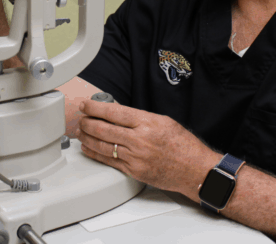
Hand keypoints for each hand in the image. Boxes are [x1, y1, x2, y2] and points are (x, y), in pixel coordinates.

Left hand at [77, 100, 220, 197]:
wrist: (195, 169)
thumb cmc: (184, 145)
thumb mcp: (163, 121)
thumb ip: (140, 118)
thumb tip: (119, 113)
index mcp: (147, 122)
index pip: (114, 111)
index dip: (95, 107)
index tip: (86, 105)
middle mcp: (139, 139)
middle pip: (104, 128)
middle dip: (87, 122)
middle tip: (80, 118)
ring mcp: (135, 157)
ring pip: (102, 145)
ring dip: (87, 137)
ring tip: (81, 132)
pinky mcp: (133, 171)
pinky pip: (108, 161)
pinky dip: (95, 153)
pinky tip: (88, 148)